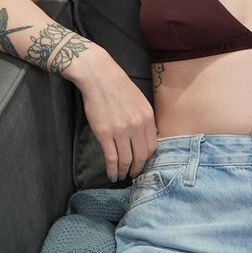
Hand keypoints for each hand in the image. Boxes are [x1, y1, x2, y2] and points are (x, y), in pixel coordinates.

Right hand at [70, 47, 157, 180]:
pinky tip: (111, 174)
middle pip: (141, 156)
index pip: (152, 146)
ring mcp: (120, 131)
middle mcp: (137, 126)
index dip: (148, 159)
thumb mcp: (141, 101)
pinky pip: (111, 158)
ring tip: (121, 176)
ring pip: (126, 160)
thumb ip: (145, 120)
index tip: (143, 164)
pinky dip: (112, 169)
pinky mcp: (104, 133)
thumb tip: (149, 137)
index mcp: (148, 117)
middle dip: (137, 169)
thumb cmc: (119, 87)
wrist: (99, 76)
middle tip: (133, 174)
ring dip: (124, 171)